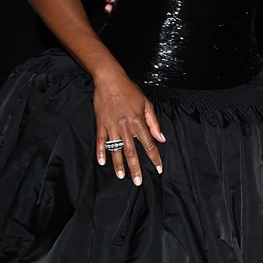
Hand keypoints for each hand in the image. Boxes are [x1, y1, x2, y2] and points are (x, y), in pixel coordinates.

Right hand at [93, 67, 164, 184]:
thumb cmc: (130, 91)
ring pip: (116, 149)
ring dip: (118, 164)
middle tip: (137, 182)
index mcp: (139, 122)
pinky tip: (102, 162)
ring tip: (122, 176)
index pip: (149, 144)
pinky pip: (100, 141)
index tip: (158, 169)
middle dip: (136, 168)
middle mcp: (126, 127)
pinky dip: (100, 152)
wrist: (110, 80)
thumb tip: (161, 138)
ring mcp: (112, 126)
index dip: (154, 157)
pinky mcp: (101, 124)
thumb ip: (153, 123)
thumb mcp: (146, 104)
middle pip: (132, 151)